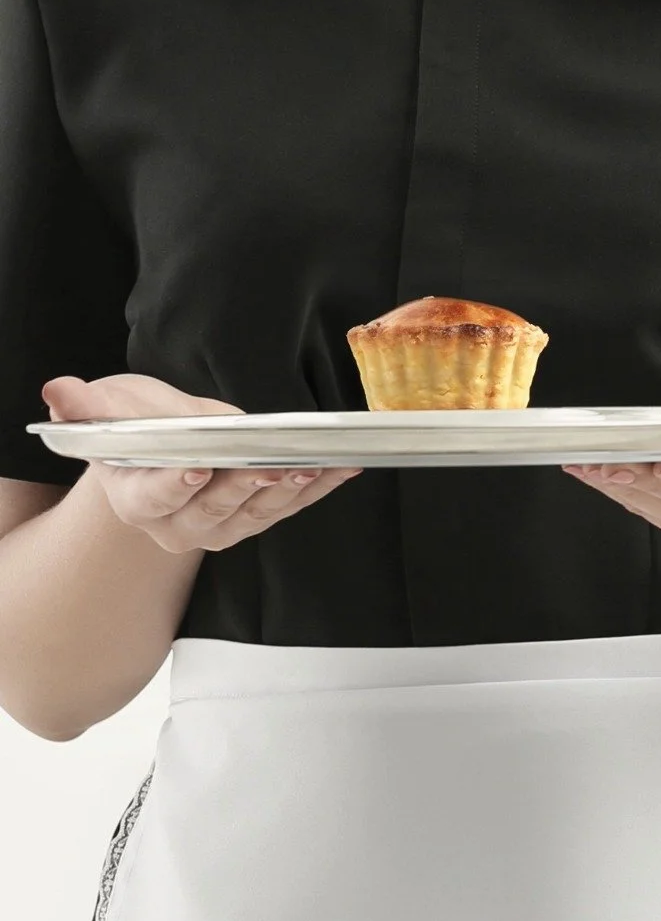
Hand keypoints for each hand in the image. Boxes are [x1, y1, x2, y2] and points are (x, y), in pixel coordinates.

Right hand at [42, 373, 360, 553]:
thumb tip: (58, 392)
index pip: (155, 497)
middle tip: (275, 463)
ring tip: (317, 465)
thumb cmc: (135, 427)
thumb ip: (90, 406)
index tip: (198, 467)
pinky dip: (317, 488)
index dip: (176, 484)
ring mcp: (218, 528)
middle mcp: (177, 525)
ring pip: (257, 514)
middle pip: (214, 510)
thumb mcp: (111, 408)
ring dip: (291, 490)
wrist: (159, 449)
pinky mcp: (253, 520)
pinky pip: (287, 508)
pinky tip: (342, 467)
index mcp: (137, 499)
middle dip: (246, 486)